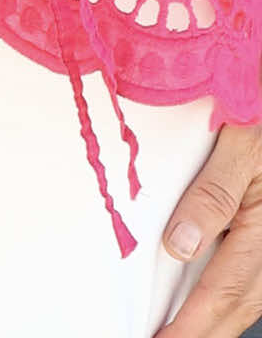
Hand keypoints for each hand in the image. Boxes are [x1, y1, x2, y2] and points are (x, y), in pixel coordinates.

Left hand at [154, 120, 261, 334]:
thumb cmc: (261, 116)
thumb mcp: (238, 144)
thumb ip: (212, 193)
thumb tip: (180, 245)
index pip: (223, 289)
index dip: (192, 324)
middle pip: (237, 305)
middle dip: (200, 333)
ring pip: (246, 298)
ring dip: (213, 320)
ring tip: (178, 332)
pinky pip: (250, 281)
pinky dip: (225, 298)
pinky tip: (203, 304)